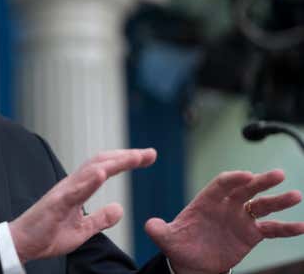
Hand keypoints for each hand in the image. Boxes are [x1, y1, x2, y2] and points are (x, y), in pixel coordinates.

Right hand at [9, 148, 156, 262]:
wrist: (23, 244)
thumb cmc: (48, 234)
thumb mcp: (83, 229)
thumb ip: (101, 218)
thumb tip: (120, 208)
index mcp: (79, 189)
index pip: (106, 168)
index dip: (127, 160)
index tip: (148, 156)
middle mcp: (72, 184)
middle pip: (102, 162)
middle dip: (127, 156)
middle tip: (150, 154)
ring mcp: (63, 192)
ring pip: (91, 170)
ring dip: (114, 163)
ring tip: (134, 158)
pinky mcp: (55, 204)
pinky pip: (74, 190)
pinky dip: (89, 181)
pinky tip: (103, 174)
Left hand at [145, 169, 303, 273]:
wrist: (192, 264)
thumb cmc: (180, 246)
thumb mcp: (167, 239)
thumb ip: (159, 231)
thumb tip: (149, 225)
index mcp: (206, 202)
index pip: (221, 185)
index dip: (233, 179)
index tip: (247, 175)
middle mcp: (226, 206)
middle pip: (245, 189)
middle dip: (260, 181)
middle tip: (278, 175)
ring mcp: (240, 218)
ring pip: (261, 205)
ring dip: (278, 200)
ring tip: (295, 195)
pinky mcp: (251, 234)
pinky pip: (271, 229)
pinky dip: (286, 228)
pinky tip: (301, 226)